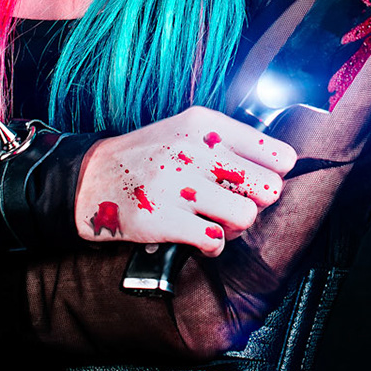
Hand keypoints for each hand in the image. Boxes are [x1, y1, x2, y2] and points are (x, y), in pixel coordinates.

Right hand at [74, 107, 295, 256]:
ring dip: (234, 227)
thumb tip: (279, 170)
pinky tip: (199, 237)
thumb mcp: (187, 132)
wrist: (91, 179)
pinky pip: (215, 241)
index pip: (278, 155)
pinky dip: (212, 245)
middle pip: (269, 189)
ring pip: (246, 217)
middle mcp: (194, 150)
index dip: (273, 175)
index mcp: (206, 125)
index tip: (256, 182)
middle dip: (255, 204)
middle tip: (233, 204)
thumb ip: (230, 143)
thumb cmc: (149, 157)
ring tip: (215, 221)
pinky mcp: (162, 218)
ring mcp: (177, 184)